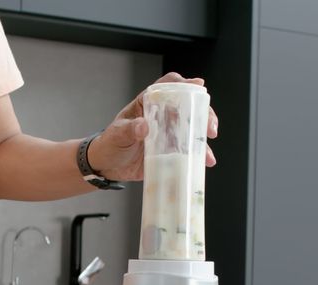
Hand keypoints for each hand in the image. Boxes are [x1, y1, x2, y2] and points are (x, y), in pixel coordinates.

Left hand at [87, 72, 219, 181]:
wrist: (107, 167)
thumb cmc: (109, 145)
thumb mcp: (115, 135)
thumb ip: (128, 129)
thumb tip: (143, 125)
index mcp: (147, 104)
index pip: (167, 86)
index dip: (184, 83)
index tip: (198, 85)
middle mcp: (161, 116)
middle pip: (188, 107)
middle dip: (203, 113)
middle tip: (210, 126)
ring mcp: (168, 134)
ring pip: (192, 129)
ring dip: (204, 138)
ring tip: (208, 151)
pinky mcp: (170, 151)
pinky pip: (188, 150)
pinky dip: (199, 155)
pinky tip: (205, 161)